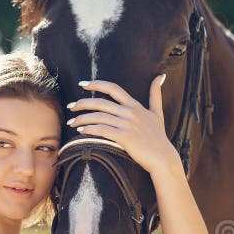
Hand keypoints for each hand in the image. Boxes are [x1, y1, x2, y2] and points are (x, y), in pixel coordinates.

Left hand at [66, 76, 181, 174]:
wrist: (163, 158)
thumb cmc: (159, 137)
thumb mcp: (158, 113)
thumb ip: (156, 94)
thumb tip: (161, 76)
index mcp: (135, 105)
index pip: (113, 88)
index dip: (96, 84)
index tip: (82, 84)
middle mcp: (130, 112)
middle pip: (101, 102)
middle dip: (82, 103)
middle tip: (71, 106)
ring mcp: (127, 125)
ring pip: (99, 117)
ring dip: (82, 119)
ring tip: (71, 122)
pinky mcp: (125, 138)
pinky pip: (102, 130)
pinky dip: (89, 129)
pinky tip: (80, 131)